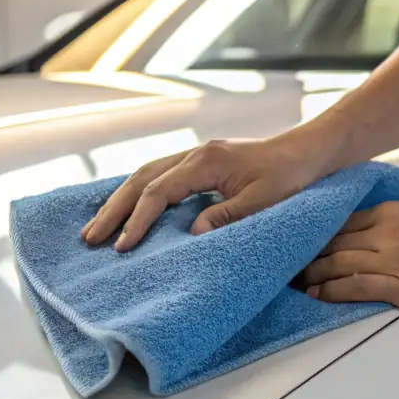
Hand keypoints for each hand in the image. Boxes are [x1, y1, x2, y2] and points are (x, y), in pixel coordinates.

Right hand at [82, 135, 328, 249]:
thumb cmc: (291, 176)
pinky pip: (159, 177)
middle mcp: (194, 155)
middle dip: (114, 209)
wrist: (307, 152)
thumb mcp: (264, 201)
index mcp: (206, 161)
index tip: (123, 246)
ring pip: (145, 176)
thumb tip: (191, 234)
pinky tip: (126, 209)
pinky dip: (138, 194)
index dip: (139, 219)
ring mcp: (195, 157)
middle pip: (141, 179)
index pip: (159, 191)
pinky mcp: (200, 165)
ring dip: (120, 201)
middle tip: (91, 238)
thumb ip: (227, 216)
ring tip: (97, 227)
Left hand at [300, 197, 398, 323]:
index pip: (342, 220)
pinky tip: (317, 296)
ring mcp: (392, 258)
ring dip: (312, 275)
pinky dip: (330, 291)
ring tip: (296, 285)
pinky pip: (354, 286)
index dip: (318, 234)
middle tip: (289, 267)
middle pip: (332, 242)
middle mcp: (387, 231)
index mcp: (394, 211)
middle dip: (307, 255)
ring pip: (337, 263)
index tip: (303, 245)